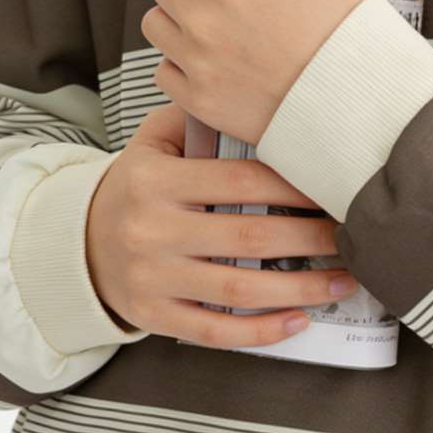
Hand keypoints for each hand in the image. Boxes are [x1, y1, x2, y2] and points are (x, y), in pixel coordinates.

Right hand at [86, 102, 361, 349]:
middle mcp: (152, 230)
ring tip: (345, 282)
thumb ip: (197, 120)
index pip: (239, 180)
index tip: (334, 189)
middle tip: (355, 235)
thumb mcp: (150, 144)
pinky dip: (260, 331)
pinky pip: (215, 331)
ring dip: (301, 289)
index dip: (293, 186)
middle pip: (248, 235)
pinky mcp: (155, 317)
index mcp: (156, 181)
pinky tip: (299, 321)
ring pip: (239, 289)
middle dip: (311, 238)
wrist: (76, 245)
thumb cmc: (135, 188)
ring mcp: (152, 279)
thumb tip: (259, 101)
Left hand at [140, 0, 370, 145]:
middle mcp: (201, 19)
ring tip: (219, 18)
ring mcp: (196, 63)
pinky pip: (164, 71)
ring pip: (155, 23)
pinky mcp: (199, 101)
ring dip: (177, 13)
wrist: (359, 97)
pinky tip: (216, 56)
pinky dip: (181, 60)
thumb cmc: (342, 25)